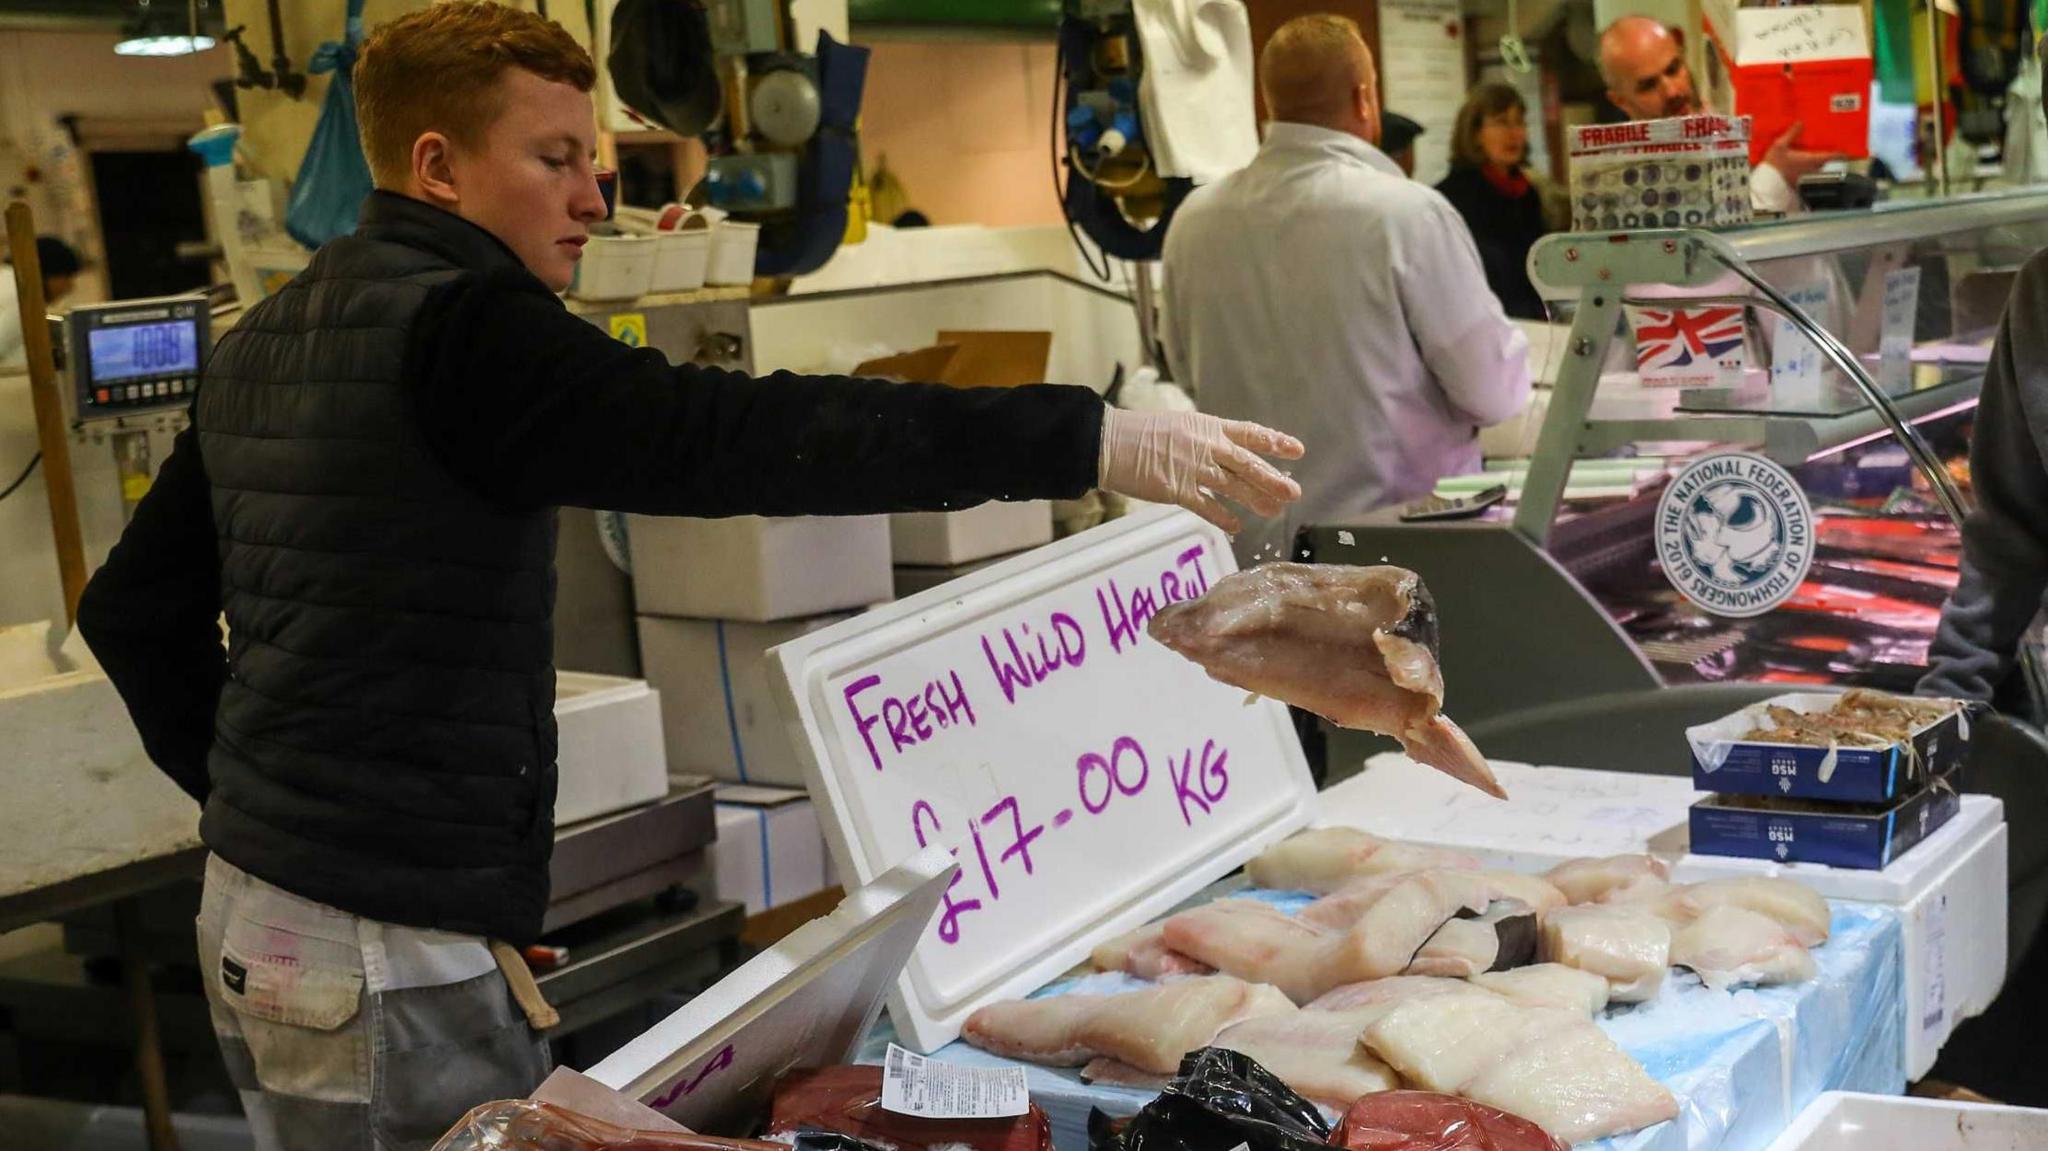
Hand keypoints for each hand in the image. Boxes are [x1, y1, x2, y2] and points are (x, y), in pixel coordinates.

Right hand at [1098, 407, 1304, 533]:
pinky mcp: (1178, 490)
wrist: (1110, 442)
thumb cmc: (1137, 432)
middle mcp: (1207, 446)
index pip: (1250, 433)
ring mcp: (1194, 468)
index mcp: (1208, 426)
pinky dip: (1224, 518)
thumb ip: (1201, 440)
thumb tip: (1218, 454)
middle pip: (1249, 464)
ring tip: (1274, 512)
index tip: (1297, 451)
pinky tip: (1237, 527)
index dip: (1275, 442)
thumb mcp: (1178, 426)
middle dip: (1273, 479)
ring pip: (1234, 487)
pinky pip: (1208, 507)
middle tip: (1294, 492)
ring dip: (1256, 500)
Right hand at [1763, 121, 1842, 185]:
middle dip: (1828, 154)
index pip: (1834, 156)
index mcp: (1812, 159)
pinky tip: (1799, 162)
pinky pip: (1807, 172)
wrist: (1765, 185)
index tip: (1850, 148)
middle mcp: (1812, 169)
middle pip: (1826, 161)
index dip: (1844, 152)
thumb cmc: (1774, 166)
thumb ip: (1791, 134)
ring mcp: (1806, 176)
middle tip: (1828, 145)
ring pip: (1817, 167)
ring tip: (1813, 152)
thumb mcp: (1780, 146)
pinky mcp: (1798, 182)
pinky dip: (1807, 166)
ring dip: (1817, 160)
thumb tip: (1800, 123)